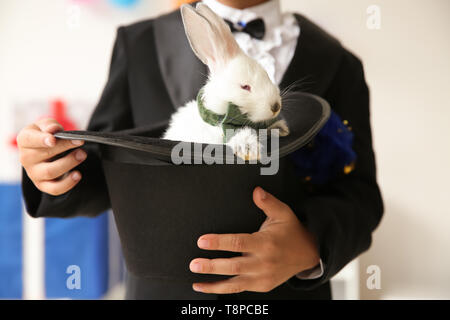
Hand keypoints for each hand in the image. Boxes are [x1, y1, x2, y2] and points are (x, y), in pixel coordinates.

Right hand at [17, 118, 85, 195]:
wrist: (47, 150)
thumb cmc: (48, 135)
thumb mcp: (47, 125)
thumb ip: (50, 125)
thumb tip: (54, 130)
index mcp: (25, 140)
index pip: (30, 140)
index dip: (41, 140)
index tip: (53, 140)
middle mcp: (26, 158)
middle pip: (45, 154)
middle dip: (65, 147)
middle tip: (80, 142)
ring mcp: (34, 173)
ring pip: (51, 171)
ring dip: (69, 163)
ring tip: (82, 154)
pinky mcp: (43, 185)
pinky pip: (55, 189)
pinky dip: (68, 183)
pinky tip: (78, 174)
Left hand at [190, 187, 319, 293]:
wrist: (308, 253)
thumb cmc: (292, 232)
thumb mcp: (283, 213)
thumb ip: (268, 202)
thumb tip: (256, 190)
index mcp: (266, 243)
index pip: (238, 243)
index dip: (219, 242)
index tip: (202, 241)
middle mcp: (264, 262)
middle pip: (233, 266)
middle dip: (212, 266)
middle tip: (194, 264)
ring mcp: (263, 277)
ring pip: (234, 282)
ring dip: (214, 283)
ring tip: (196, 281)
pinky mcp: (262, 285)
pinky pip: (239, 288)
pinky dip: (223, 289)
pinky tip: (207, 286)